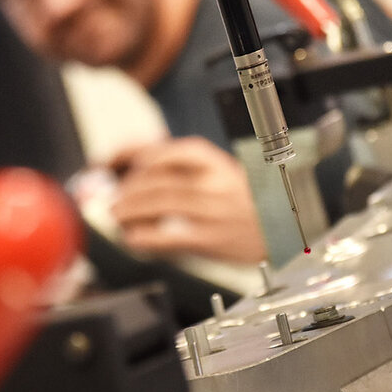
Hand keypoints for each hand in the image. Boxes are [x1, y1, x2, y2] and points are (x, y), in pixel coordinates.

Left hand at [110, 136, 267, 263]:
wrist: (283, 227)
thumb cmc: (243, 200)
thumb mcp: (216, 174)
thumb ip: (178, 169)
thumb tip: (131, 167)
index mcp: (213, 161)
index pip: (165, 151)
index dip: (130, 155)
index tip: (108, 162)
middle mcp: (215, 181)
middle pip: (159, 179)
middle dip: (127, 189)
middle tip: (112, 199)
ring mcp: (215, 210)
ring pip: (162, 204)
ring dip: (131, 210)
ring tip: (117, 216)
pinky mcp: (213, 239)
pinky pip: (173, 237)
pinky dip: (147, 237)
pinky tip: (133, 238)